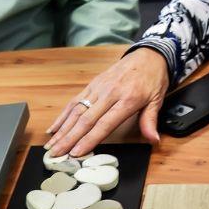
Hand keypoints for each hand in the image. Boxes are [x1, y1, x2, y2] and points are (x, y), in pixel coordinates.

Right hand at [45, 48, 169, 157]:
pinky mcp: (91, 85)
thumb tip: (154, 140)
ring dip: (62, 130)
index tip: (76, 152)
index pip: (104, 124)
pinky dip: (62, 116)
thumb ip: (150, 121)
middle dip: (69, 139)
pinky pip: (74, 101)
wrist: (148, 54)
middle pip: (85, 120)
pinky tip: (53, 128)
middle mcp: (109, 93)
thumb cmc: (153, 79)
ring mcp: (98, 88)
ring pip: (76, 111)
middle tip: (57, 154)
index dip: (89, 139)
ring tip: (51, 145)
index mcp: (127, 100)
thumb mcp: (157, 100)